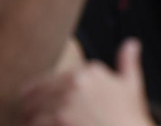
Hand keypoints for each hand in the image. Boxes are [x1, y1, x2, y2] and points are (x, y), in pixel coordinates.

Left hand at [21, 38, 156, 125]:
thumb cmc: (129, 116)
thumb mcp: (131, 86)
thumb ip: (128, 63)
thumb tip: (132, 43)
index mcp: (89, 71)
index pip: (48, 80)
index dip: (38, 96)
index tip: (35, 106)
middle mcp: (76, 82)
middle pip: (35, 93)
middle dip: (28, 109)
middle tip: (28, 120)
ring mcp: (66, 102)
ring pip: (31, 110)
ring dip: (28, 120)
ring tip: (30, 125)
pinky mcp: (59, 120)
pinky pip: (34, 123)